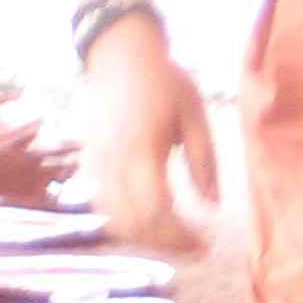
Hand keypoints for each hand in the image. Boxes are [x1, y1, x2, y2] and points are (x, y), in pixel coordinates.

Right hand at [82, 19, 216, 255]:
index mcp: (143, 149)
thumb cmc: (164, 81)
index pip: (156, 211)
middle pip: (133, 225)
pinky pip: (103, 206)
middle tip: (195, 247)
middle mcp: (113, 163)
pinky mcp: (89, 163)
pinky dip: (126, 223)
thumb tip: (213, 206)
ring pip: (114, 221)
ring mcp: (96, 165)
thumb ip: (205, 161)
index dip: (179, 236)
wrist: (118, 55)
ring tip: (176, 238)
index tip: (205, 243)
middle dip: (165, 244)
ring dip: (145, 238)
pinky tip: (151, 221)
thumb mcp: (196, 114)